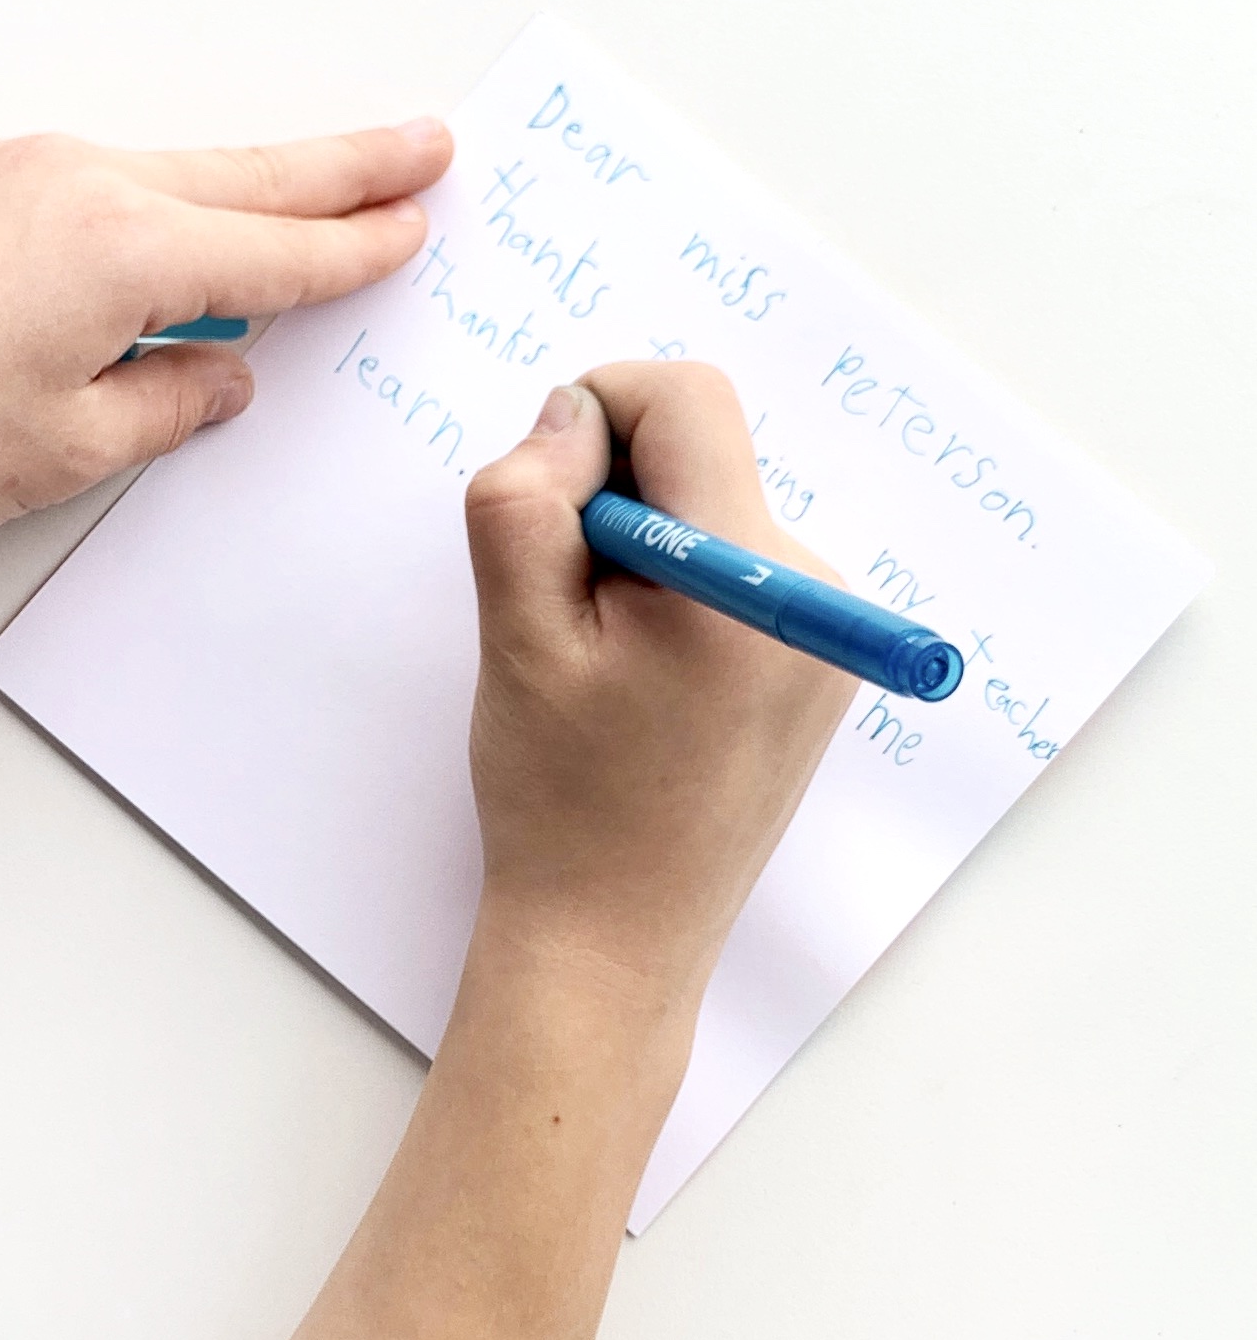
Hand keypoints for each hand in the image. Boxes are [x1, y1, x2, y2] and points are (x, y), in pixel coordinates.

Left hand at [0, 120, 450, 659]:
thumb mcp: (67, 449)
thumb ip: (169, 402)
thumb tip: (220, 373)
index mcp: (123, 249)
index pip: (275, 250)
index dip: (355, 244)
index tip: (416, 221)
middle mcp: (69, 177)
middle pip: (237, 174)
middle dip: (338, 166)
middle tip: (421, 143)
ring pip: (148, 168)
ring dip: (224, 183)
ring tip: (287, 193)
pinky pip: (63, 174)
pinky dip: (118, 198)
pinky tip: (122, 233)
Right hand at [459, 361, 852, 1023]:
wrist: (617, 939)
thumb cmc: (561, 800)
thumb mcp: (517, 637)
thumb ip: (526, 502)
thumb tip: (568, 412)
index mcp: (746, 580)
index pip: (687, 400)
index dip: (594, 414)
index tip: (543, 503)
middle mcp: (812, 588)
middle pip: (696, 451)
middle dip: (607, 496)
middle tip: (559, 607)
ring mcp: (822, 626)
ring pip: (706, 506)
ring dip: (634, 548)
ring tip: (597, 659)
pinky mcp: (813, 657)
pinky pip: (729, 563)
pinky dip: (669, 587)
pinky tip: (635, 679)